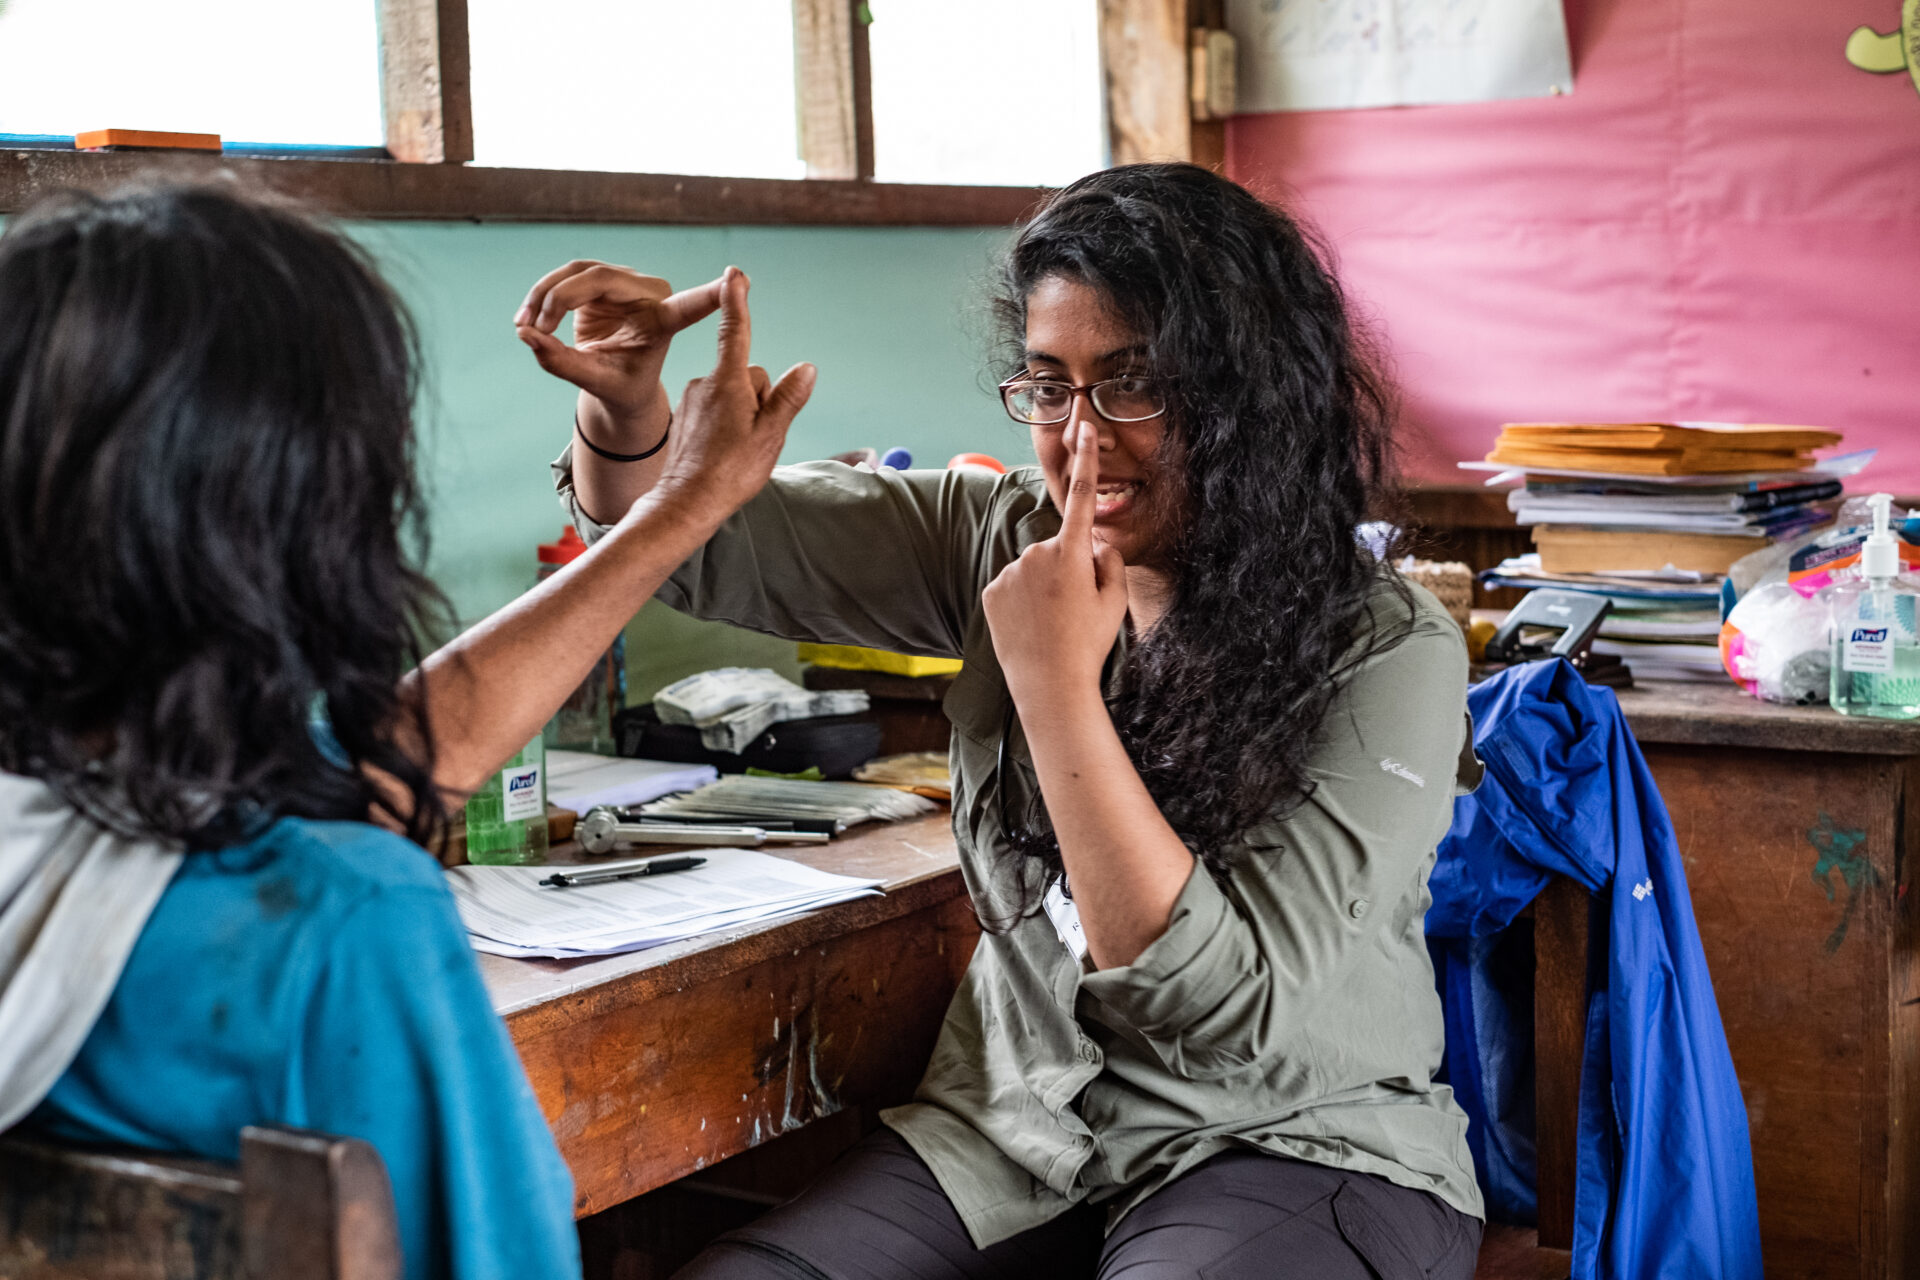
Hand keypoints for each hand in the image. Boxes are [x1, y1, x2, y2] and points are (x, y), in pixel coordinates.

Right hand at [514, 259, 726, 431]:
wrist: (616, 383)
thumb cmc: (622, 387)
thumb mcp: (597, 383)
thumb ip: (565, 363)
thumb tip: (527, 336)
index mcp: (664, 322)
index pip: (690, 305)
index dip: (709, 293)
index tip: (740, 276)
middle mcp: (649, 294)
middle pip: (599, 278)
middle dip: (560, 299)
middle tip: (535, 328)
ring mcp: (623, 282)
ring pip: (577, 272)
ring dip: (544, 295)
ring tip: (524, 327)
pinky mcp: (600, 281)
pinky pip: (564, 277)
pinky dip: (541, 296)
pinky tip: (526, 322)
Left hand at [641, 268, 815, 527]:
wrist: (686, 503)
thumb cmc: (730, 472)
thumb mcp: (770, 436)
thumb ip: (788, 399)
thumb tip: (805, 368)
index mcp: (728, 383)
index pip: (736, 332)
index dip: (738, 301)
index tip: (735, 274)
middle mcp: (706, 384)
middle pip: (748, 375)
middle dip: (760, 396)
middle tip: (756, 436)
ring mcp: (694, 400)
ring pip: (733, 393)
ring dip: (744, 412)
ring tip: (738, 448)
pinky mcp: (688, 416)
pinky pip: (717, 408)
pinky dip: (726, 423)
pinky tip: (724, 451)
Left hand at [982, 422, 1128, 704]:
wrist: (1050, 686)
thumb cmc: (1088, 645)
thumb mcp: (1114, 603)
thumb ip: (1109, 562)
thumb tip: (1096, 546)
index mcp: (1071, 553)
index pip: (1082, 496)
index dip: (1084, 459)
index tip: (1082, 427)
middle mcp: (1036, 554)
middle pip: (1058, 549)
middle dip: (1067, 568)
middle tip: (1075, 609)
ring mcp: (1010, 572)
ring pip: (1033, 569)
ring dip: (1043, 587)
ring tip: (1052, 624)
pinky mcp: (991, 591)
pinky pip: (1012, 586)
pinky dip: (1021, 601)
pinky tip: (1031, 627)